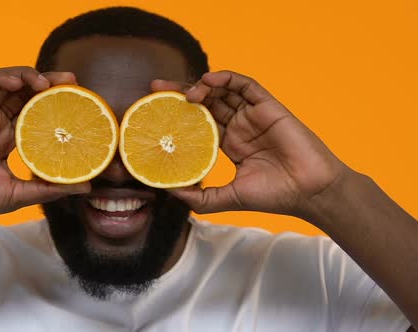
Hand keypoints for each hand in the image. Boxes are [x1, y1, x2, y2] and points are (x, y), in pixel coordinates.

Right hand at [0, 67, 89, 226]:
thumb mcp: (23, 193)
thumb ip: (52, 187)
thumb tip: (87, 186)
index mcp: (10, 138)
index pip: (37, 111)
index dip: (55, 101)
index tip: (77, 97)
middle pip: (25, 93)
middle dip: (47, 82)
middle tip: (70, 80)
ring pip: (4, 84)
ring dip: (26, 76)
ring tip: (45, 82)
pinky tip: (17, 83)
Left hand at [151, 71, 349, 217]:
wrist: (310, 192)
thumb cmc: (274, 196)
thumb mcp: (226, 198)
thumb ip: (199, 197)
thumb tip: (169, 191)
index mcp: (230, 144)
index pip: (198, 123)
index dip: (178, 115)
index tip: (155, 111)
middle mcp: (239, 126)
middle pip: (205, 103)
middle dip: (180, 94)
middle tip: (156, 89)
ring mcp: (253, 115)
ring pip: (222, 91)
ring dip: (201, 86)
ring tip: (182, 93)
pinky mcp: (268, 106)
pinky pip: (245, 85)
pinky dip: (226, 79)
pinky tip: (208, 81)